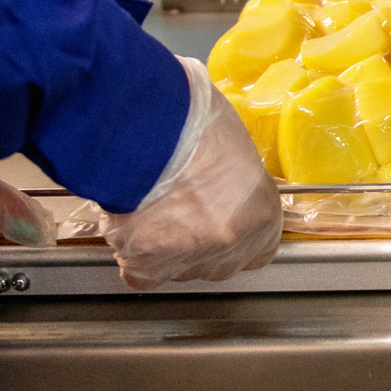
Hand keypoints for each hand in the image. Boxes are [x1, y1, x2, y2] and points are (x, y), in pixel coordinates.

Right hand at [98, 57, 282, 290]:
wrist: (148, 120)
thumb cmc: (190, 117)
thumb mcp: (232, 145)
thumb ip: (232, 179)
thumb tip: (216, 183)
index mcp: (261, 213)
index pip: (257, 251)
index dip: (232, 237)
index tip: (218, 223)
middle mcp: (231, 242)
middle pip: (216, 265)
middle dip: (198, 244)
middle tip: (177, 211)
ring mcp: (190, 256)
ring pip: (175, 269)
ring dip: (162, 247)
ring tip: (149, 207)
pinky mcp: (148, 261)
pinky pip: (140, 273)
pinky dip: (132, 254)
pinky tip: (129, 224)